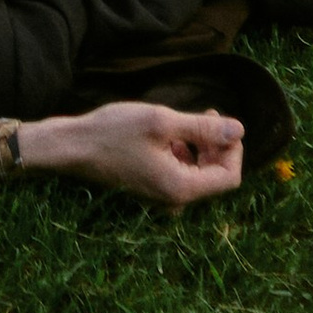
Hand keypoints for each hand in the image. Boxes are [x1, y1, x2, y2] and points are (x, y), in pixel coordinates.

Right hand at [13, 102, 243, 209]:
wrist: (72, 148)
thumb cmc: (114, 132)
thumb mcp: (162, 122)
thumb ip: (202, 128)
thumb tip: (240, 130)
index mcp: (181, 188)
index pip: (230, 177)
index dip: (233, 148)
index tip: (219, 121)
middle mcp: (175, 199)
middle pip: (216, 176)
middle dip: (217, 145)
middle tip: (205, 114)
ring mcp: (162, 195)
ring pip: (198, 173)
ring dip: (200, 147)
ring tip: (186, 120)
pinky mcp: (151, 187)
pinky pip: (180, 173)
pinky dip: (183, 153)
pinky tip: (169, 133)